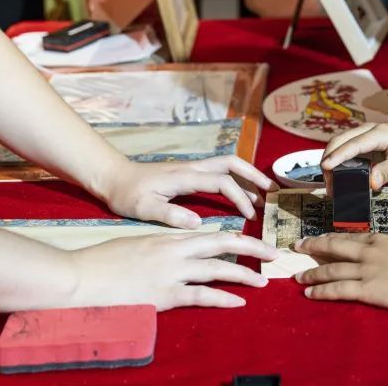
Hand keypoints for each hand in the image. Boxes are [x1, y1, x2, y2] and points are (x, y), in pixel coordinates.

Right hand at [71, 231, 278, 308]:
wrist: (80, 278)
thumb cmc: (103, 262)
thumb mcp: (137, 244)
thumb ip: (162, 245)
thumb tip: (180, 247)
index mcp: (168, 238)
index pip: (211, 233)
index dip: (237, 236)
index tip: (254, 240)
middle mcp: (175, 251)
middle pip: (223, 244)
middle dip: (252, 248)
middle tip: (274, 253)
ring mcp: (171, 273)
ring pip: (218, 269)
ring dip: (244, 274)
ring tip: (263, 281)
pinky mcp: (165, 296)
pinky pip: (201, 296)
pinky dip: (223, 298)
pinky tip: (239, 302)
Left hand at [100, 156, 274, 228]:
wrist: (115, 177)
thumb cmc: (128, 194)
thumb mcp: (144, 208)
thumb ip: (170, 214)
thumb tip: (197, 223)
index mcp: (185, 177)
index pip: (221, 182)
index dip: (240, 197)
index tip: (251, 215)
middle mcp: (193, 168)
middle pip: (232, 163)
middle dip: (254, 175)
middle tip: (272, 192)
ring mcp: (192, 168)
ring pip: (227, 164)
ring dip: (248, 176)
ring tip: (265, 193)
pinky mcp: (190, 173)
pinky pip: (219, 171)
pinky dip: (235, 179)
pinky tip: (242, 194)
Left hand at [294, 233, 387, 312]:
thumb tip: (384, 248)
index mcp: (377, 239)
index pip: (348, 236)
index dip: (330, 237)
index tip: (318, 238)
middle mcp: (365, 252)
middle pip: (333, 247)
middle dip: (313, 246)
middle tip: (297, 246)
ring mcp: (363, 270)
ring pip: (331, 270)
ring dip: (312, 273)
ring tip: (298, 277)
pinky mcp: (364, 290)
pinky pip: (337, 289)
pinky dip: (321, 291)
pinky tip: (309, 293)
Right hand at [321, 123, 387, 189]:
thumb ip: (387, 172)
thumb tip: (371, 184)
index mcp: (379, 134)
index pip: (354, 144)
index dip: (338, 156)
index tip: (326, 167)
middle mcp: (368, 130)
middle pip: (340, 140)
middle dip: (329, 160)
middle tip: (328, 184)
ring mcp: (364, 133)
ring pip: (339, 143)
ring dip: (331, 160)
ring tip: (331, 184)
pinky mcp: (362, 140)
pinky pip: (345, 148)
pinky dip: (337, 160)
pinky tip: (337, 175)